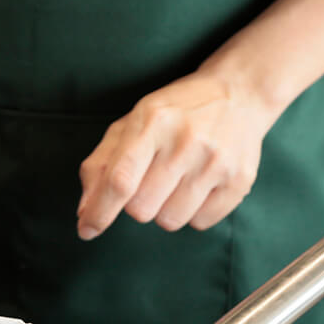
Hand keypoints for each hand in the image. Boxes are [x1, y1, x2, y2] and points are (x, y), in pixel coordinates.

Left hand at [75, 0, 323, 239]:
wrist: (239, 93)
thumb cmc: (175, 113)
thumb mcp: (132, 123)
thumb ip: (101, 165)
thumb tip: (85, 213)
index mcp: (152, 122)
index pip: (120, 180)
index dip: (99, 211)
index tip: (87, 230)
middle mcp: (186, 142)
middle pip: (141, 209)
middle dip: (137, 203)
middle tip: (151, 179)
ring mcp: (216, 162)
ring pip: (170, 221)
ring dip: (165, 209)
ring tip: (177, 181)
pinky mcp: (239, 180)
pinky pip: (200, 223)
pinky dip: (193, 212)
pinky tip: (199, 185)